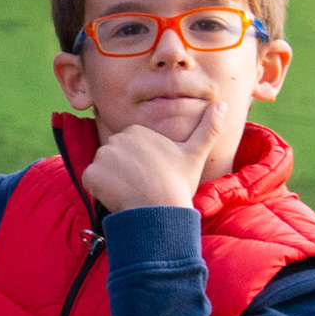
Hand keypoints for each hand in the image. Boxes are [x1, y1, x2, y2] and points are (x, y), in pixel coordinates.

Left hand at [82, 109, 214, 214]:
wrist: (161, 211)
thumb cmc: (178, 184)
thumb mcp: (196, 153)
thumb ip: (208, 127)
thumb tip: (223, 104)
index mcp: (137, 130)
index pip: (129, 147)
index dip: (139, 164)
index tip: (152, 175)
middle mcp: (117, 138)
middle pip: (114, 157)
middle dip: (124, 171)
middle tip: (142, 185)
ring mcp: (102, 156)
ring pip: (102, 169)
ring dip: (112, 181)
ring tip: (132, 192)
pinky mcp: (91, 174)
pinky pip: (90, 182)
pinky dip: (99, 191)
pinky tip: (117, 197)